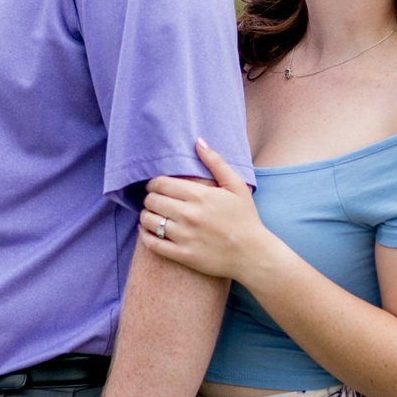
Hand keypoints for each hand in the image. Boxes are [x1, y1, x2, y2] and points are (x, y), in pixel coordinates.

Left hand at [140, 142, 265, 287]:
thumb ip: (216, 162)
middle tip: (154, 200)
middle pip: (152, 201)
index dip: (154, 183)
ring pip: (149, 221)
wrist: (252, 255)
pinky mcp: (183, 255)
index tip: (156, 186)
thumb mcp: (236, 185)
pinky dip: (144, 236)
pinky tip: (147, 231)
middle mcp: (189, 215)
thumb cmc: (245, 218)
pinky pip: (153, 244)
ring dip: (146, 215)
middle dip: (150, 198)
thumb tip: (198, 141)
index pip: (161, 183)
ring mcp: (185, 236)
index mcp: (200, 195)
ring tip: (151, 214)